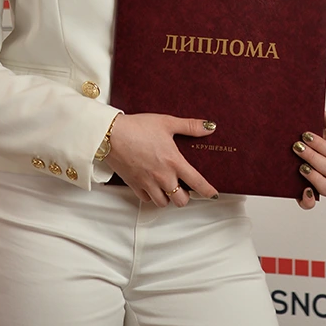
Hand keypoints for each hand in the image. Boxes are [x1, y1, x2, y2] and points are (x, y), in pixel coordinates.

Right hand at [104, 113, 218, 206]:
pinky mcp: (134, 185)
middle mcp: (162, 176)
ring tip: (168, 188)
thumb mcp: (167, 122)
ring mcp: (147, 183)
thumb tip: (210, 127)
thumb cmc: (139, 127)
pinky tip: (152, 186)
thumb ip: (190, 126)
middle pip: (180, 200)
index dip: (208, 191)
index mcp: (173, 162)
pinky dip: (151, 196)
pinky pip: (146, 199)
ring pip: (163, 203)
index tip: (213, 194)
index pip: (197, 182)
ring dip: (168, 197)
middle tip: (184, 187)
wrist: (111, 134)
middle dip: (185, 196)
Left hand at [295, 110, 325, 209]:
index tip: (304, 135)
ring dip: (316, 178)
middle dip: (313, 157)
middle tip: (296, 146)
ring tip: (301, 167)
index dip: (322, 146)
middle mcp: (322, 166)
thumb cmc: (294, 126)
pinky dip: (309, 200)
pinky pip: (310, 204)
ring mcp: (312, 179)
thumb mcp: (314, 117)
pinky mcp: (299, 190)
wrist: (269, 132)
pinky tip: (304, 190)